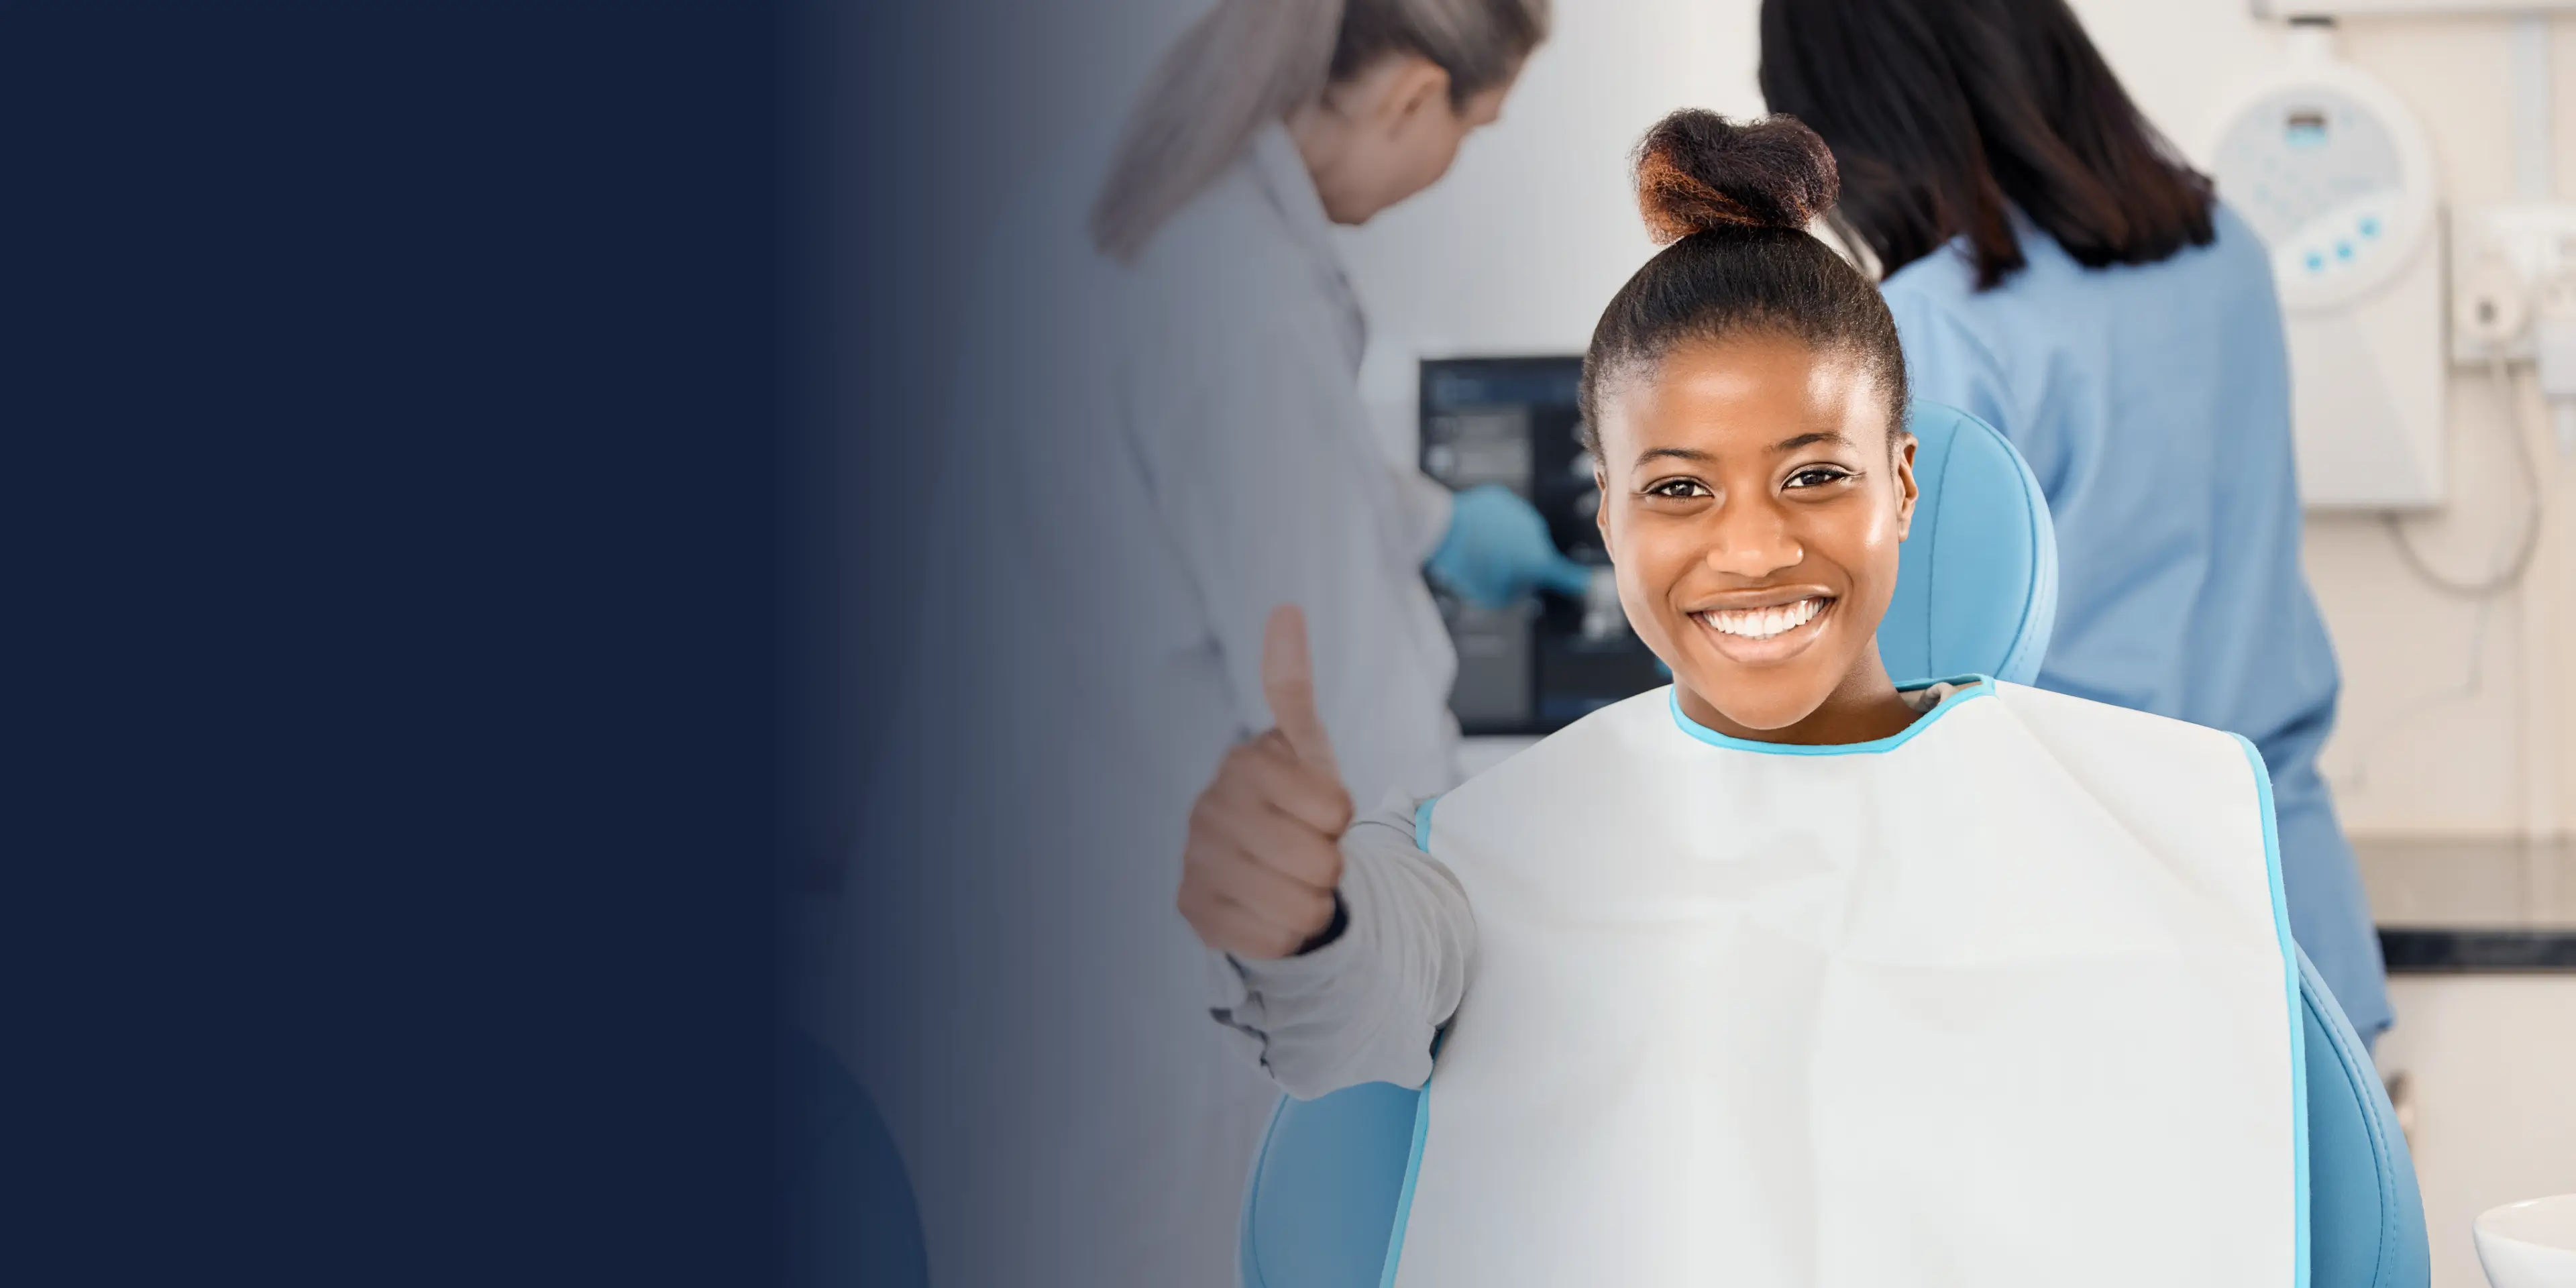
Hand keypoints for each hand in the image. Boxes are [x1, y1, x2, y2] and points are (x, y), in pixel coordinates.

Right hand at [1178, 606, 1353, 958]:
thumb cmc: (1290, 804)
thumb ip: (1291, 686)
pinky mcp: (1194, 912)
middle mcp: (1209, 809)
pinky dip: (1287, 934)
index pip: (1333, 808)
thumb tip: (1285, 609)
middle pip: (1319, 861)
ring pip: (1298, 906)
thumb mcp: (1302, 748)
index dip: (1341, 817)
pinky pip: (1272, 940)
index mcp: (1242, 764)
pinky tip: (1271, 909)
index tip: (1323, 812)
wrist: (1259, 866)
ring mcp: (1196, 862)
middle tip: (1311, 854)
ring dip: (1312, 902)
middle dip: (1330, 865)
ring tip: (1294, 882)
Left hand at [1425, 483, 1594, 608]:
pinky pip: (1498, 516)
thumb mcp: (1491, 595)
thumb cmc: (1468, 566)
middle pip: (1531, 553)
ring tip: (1475, 546)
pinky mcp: (1501, 498)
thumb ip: (1513, 592)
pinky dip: (1488, 523)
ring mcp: (1520, 512)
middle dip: (1517, 561)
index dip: (1574, 581)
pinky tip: (1471, 528)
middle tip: (1489, 568)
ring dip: (1502, 540)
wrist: (1444, 526)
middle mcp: (1536, 532)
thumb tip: (1520, 581)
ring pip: (1515, 532)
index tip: (1585, 582)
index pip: (1564, 574)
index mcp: (1538, 560)